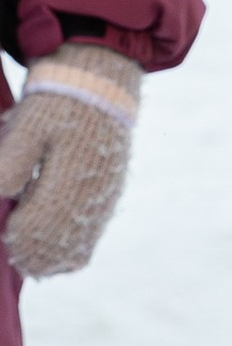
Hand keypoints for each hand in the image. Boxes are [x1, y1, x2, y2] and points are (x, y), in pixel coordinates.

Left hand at [0, 49, 140, 277]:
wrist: (99, 86)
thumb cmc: (55, 104)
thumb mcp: (27, 125)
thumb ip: (12, 162)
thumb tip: (1, 196)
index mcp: (69, 176)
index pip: (40, 225)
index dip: (17, 238)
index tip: (6, 232)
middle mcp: (91, 194)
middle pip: (59, 245)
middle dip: (32, 254)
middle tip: (14, 253)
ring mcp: (103, 199)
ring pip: (76, 249)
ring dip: (50, 259)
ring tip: (29, 260)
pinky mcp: (107, 198)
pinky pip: (90, 239)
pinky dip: (69, 252)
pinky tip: (53, 255)